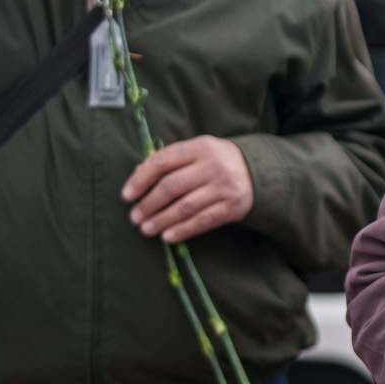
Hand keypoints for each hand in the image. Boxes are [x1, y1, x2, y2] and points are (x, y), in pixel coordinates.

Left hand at [121, 136, 253, 243]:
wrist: (258, 171)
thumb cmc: (216, 161)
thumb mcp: (196, 151)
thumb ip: (170, 159)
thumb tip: (137, 174)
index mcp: (200, 147)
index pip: (163, 162)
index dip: (140, 179)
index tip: (126, 195)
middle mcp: (213, 166)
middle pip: (172, 186)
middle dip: (148, 204)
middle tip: (134, 217)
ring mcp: (224, 187)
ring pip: (185, 207)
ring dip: (162, 220)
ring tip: (146, 229)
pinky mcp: (233, 207)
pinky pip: (203, 221)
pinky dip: (183, 230)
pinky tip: (167, 236)